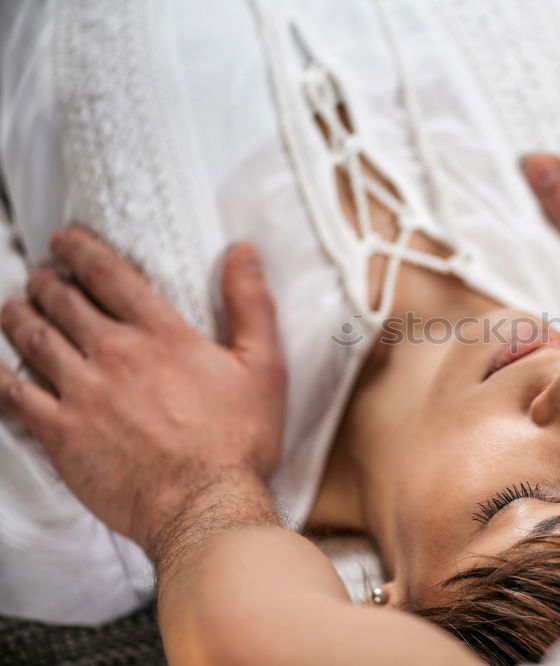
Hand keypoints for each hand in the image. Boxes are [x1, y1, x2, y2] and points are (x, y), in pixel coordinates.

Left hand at [0, 227, 286, 558]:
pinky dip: (1, 374)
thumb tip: (242, 253)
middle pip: (63, 302)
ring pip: (33, 339)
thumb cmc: (238, 441)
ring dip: (19, 316)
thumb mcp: (263, 367)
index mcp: (162, 334)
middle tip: (40, 277)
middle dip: (46, 282)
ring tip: (15, 309)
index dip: (80, 250)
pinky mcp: (61, 433)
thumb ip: (251, 305)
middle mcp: (115, 354)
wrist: (205, 506)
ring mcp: (82, 393)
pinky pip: (14, 394)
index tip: (64, 241)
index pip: (110, 275)